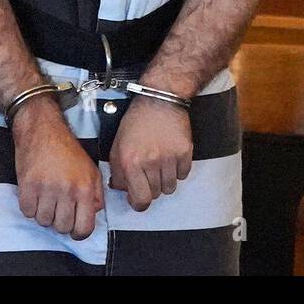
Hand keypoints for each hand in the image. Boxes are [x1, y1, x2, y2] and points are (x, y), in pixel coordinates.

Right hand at [11, 96, 103, 239]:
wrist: (42, 128)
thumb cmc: (66, 149)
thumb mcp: (90, 170)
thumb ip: (96, 194)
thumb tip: (93, 213)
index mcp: (85, 188)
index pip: (84, 227)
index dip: (78, 233)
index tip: (73, 228)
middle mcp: (67, 190)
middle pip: (62, 227)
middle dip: (59, 221)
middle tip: (58, 207)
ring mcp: (46, 188)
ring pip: (43, 221)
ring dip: (43, 213)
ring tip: (46, 198)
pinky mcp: (27, 185)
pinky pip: (27, 212)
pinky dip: (29, 207)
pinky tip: (34, 194)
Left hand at [109, 94, 192, 210]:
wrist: (159, 100)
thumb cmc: (136, 121)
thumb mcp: (117, 145)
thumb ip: (117, 170)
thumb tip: (121, 189)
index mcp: (131, 162)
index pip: (140, 200)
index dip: (139, 203)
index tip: (138, 199)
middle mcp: (151, 162)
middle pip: (156, 195)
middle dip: (151, 188)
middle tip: (148, 174)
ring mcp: (170, 158)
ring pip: (170, 188)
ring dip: (165, 180)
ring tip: (160, 163)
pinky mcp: (185, 152)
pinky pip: (183, 175)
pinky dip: (178, 170)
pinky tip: (171, 156)